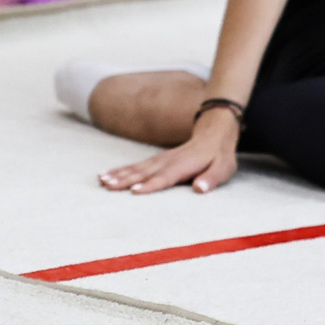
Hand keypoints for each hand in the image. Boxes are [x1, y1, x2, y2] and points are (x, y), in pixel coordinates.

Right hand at [99, 111, 239, 194]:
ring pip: (136, 167)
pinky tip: (108, 174)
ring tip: (102, 180)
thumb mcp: (223, 168)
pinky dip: (120, 169)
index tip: (134, 192)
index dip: (150, 185)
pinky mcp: (156, 159)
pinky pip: (136, 165)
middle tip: (107, 186)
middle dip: (124, 179)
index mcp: (183, 165)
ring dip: (118, 174)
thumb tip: (200, 189)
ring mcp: (160, 159)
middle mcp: (167, 161)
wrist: (213, 133)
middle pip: (143, 172)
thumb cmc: (219, 156)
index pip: (164, 177)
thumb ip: (211, 179)